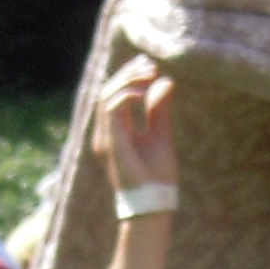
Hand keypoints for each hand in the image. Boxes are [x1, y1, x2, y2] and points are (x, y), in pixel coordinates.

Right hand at [98, 61, 178, 196]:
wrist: (154, 203)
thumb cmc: (157, 176)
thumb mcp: (161, 134)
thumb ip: (160, 109)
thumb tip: (165, 80)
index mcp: (115, 130)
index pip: (114, 93)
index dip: (129, 75)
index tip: (151, 65)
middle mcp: (105, 132)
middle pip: (107, 89)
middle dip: (128, 72)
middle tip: (151, 65)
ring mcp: (104, 137)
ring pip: (106, 95)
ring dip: (128, 80)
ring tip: (150, 73)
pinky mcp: (110, 142)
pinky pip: (111, 108)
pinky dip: (127, 95)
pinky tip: (145, 92)